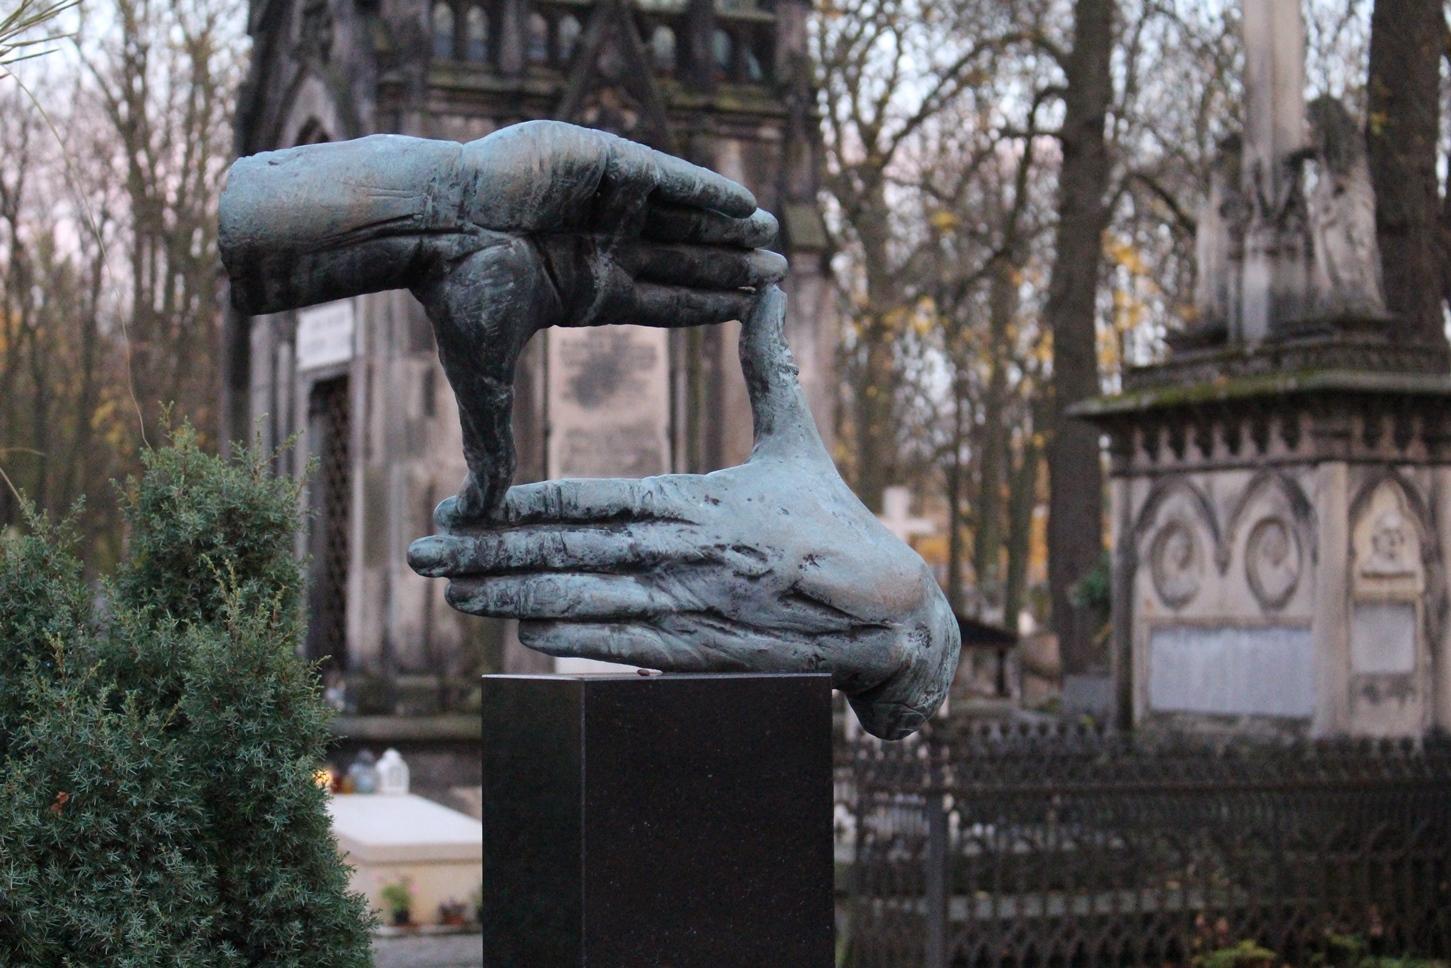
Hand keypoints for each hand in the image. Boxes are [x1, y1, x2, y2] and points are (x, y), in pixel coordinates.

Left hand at [408, 287, 959, 739]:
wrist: (887, 614)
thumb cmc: (836, 518)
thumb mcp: (798, 436)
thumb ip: (770, 363)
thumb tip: (767, 283)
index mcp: (697, 500)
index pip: (593, 500)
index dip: (525, 502)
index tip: (466, 499)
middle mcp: (681, 555)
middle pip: (565, 554)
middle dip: (487, 553)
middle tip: (422, 553)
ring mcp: (687, 608)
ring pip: (581, 604)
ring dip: (509, 598)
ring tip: (451, 592)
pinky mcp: (701, 651)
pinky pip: (623, 646)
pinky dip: (570, 638)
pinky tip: (519, 629)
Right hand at [415, 121, 785, 518]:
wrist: (423, 227)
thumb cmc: (451, 295)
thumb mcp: (483, 379)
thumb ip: (493, 441)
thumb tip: (475, 512)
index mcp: (583, 289)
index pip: (661, 300)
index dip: (706, 305)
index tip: (753, 309)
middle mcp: (596, 242)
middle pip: (680, 258)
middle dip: (729, 266)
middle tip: (779, 272)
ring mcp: (599, 199)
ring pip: (679, 216)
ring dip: (725, 226)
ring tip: (772, 233)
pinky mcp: (600, 159)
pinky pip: (666, 176)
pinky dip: (706, 190)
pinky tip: (744, 203)